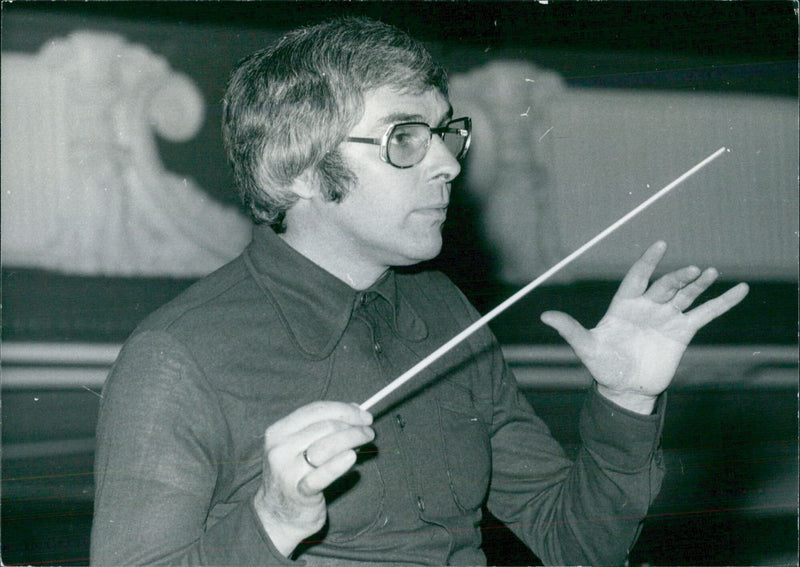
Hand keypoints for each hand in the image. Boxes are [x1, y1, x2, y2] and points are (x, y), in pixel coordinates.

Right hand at [253, 401, 373, 555]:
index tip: (364, 414)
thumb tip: (356, 409)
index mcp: (278, 431)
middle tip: (368, 430)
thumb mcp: (299, 446)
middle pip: (324, 427)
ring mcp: (287, 471)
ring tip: (366, 440)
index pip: (315, 410)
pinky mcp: (299, 492)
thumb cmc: (295, 475)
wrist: (278, 516)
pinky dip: (339, 464)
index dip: (344, 409)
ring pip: (326, 446)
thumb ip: (323, 425)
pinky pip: (322, 475)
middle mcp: (279, 449)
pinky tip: (352, 457)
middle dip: (352, 425)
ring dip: (352, 439)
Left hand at [541, 241, 748, 413]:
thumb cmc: (603, 366)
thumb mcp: (586, 348)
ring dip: (698, 283)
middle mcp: (647, 306)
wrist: (625, 388)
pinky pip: (706, 313)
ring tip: (711, 272)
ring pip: (686, 295)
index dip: (648, 262)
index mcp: (623, 305)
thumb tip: (544, 316)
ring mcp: (666, 317)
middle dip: (678, 277)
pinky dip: (722, 302)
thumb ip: (570, 330)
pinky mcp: (683, 332)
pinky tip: (739, 290)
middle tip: (693, 270)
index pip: (637, 277)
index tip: (659, 245)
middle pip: (665, 286)